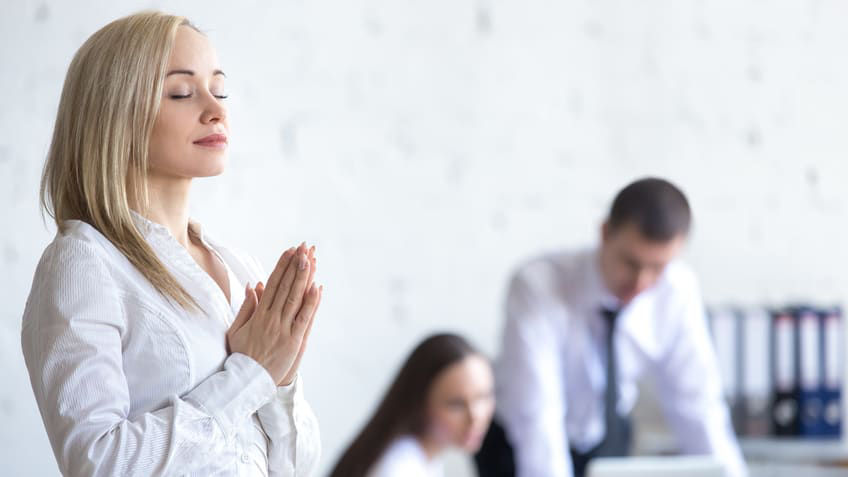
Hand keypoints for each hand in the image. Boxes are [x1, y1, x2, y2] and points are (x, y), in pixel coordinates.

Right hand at [255, 244, 321, 385]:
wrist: (246, 382)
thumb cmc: (241, 356)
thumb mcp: (237, 329)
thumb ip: (246, 306)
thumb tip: (253, 284)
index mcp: (258, 314)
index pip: (272, 284)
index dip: (281, 266)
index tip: (289, 251)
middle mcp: (271, 318)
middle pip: (285, 287)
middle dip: (294, 266)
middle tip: (303, 248)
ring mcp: (283, 329)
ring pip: (295, 298)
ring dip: (303, 277)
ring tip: (310, 259)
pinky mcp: (293, 341)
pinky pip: (304, 318)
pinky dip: (311, 303)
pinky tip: (317, 288)